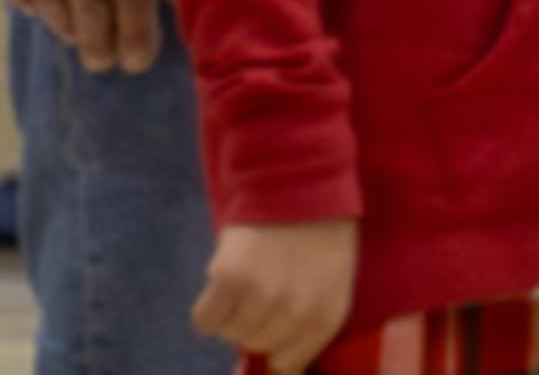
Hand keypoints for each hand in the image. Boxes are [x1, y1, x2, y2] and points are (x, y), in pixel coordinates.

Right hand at [190, 218, 355, 368]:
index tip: (274, 326)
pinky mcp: (229, 280)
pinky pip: (206, 320)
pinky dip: (210, 308)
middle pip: (258, 345)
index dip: (278, 347)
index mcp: (328, 316)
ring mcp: (262, 298)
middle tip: (266, 287)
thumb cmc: (323, 233)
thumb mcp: (333, 282)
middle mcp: (296, 314)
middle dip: (258, 323)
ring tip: (249, 279)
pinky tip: (225, 283)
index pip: (290, 363)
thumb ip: (309, 323)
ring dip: (234, 312)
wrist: (301, 182)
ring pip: (231, 333)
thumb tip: (277, 369)